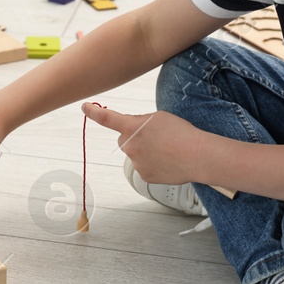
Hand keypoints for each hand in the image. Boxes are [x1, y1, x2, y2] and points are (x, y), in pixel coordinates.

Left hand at [82, 103, 210, 185]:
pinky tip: (167, 160)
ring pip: (134, 154)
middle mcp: (129, 146)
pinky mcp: (143, 176)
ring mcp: (135, 163)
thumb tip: (131, 129)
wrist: (198, 156)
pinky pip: (143, 166)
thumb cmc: (181, 133)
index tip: (84, 107)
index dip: (93, 112)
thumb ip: (139, 122)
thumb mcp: (158, 118)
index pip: (107, 118)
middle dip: (132, 137)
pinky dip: (152, 163)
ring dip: (145, 151)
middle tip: (154, 137)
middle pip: (123, 139)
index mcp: (132, 127)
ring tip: (166, 149)